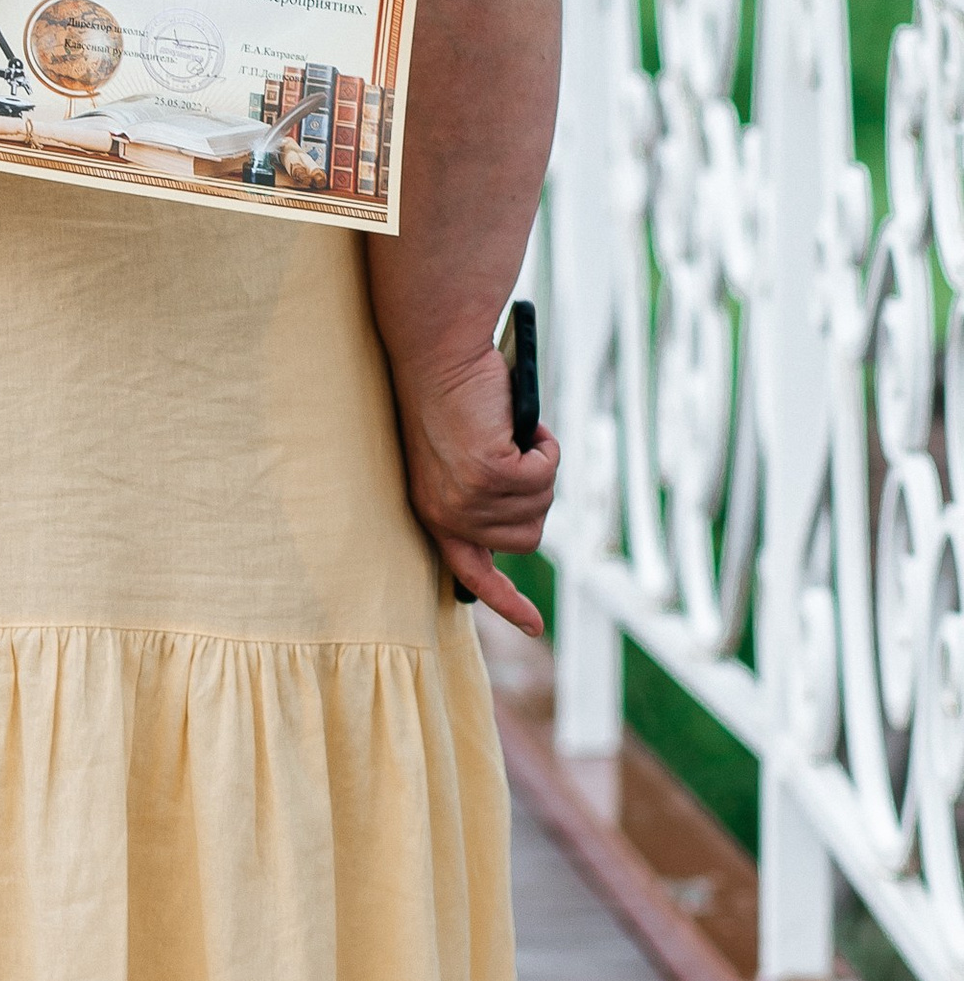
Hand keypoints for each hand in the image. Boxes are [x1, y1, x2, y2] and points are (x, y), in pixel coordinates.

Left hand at [394, 337, 559, 633]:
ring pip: (542, 503)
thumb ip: (485, 493)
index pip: (472, 576)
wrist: (438, 353)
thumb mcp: (465, 458)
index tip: (535, 627)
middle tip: (515, 450)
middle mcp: (448, 516)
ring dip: (540, 465)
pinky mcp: (490, 473)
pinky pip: (546, 472)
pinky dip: (545, 445)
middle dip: (537, 493)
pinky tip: (518, 424)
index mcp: (436, 516)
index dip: (506, 601)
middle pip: (529, 533)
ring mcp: (468, 499)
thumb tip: (524, 515)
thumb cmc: (454, 396)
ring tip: (508, 431)